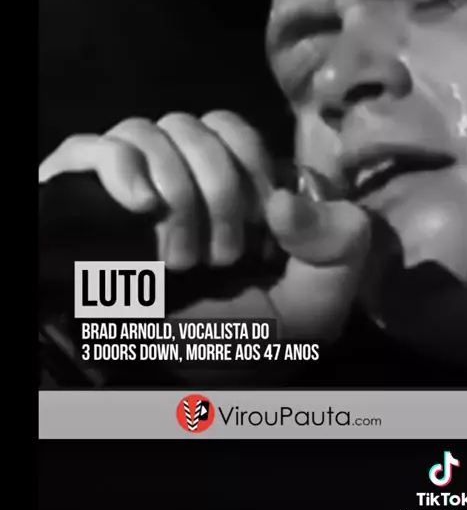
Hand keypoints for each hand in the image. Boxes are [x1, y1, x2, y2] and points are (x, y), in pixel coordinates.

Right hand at [39, 111, 370, 339]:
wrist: (175, 383)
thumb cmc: (243, 340)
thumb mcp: (314, 300)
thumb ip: (339, 243)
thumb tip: (284, 199)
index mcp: (232, 184)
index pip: (238, 132)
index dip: (255, 169)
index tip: (263, 226)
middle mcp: (180, 173)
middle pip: (197, 126)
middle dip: (220, 189)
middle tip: (223, 256)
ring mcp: (132, 182)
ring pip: (148, 131)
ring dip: (175, 192)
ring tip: (178, 260)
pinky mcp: (84, 196)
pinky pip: (94, 149)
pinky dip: (121, 167)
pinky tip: (141, 206)